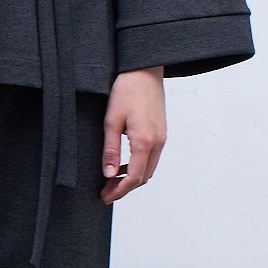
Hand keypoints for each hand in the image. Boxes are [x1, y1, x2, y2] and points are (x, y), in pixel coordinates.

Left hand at [101, 69, 165, 203]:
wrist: (144, 70)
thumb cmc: (126, 90)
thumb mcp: (111, 120)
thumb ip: (111, 150)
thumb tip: (109, 175)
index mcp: (145, 141)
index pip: (134, 178)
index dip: (119, 191)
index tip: (105, 198)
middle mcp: (157, 142)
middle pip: (144, 177)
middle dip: (125, 188)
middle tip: (105, 192)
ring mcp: (161, 138)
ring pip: (149, 168)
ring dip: (132, 178)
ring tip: (111, 180)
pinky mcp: (161, 132)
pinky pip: (151, 157)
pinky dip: (138, 166)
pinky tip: (123, 164)